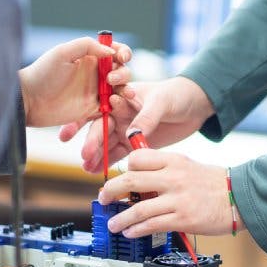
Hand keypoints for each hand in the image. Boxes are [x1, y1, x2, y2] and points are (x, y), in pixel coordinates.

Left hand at [19, 37, 134, 127]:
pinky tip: (116, 103)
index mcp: (90, 57)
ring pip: (120, 89)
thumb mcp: (63, 53)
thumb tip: (111, 51)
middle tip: (110, 78)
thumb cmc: (43, 73)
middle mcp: (95, 73)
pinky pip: (112, 106)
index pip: (114, 51)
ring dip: (125, 88)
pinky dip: (118, 104)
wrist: (30, 101)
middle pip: (121, 70)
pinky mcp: (93, 109)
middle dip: (123, 72)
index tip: (121, 57)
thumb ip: (87, 46)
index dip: (123, 52)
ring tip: (124, 92)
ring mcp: (95, 91)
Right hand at [68, 76, 214, 174]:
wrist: (195, 105)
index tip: (72, 133)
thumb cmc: (177, 95)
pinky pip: (118, 154)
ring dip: (96, 156)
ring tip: (87, 169)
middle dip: (91, 143)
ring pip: (106, 144)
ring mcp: (125, 130)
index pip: (98, 108)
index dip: (82, 121)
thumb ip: (146, 117)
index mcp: (121, 96)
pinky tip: (97, 172)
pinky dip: (108, 163)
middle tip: (86, 156)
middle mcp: (119, 114)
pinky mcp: (134, 144)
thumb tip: (131, 134)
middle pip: (100, 129)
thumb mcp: (161, 102)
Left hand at [97, 149, 242, 236]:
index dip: (124, 168)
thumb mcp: (188, 165)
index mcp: (174, 160)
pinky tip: (130, 232)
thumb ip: (164, 169)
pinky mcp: (183, 219)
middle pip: (131, 180)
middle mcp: (173, 177)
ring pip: (138, 208)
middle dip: (111, 191)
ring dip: (120, 218)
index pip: (138, 158)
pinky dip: (136, 229)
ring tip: (113, 224)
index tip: (119, 179)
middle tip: (103, 199)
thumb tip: (139, 180)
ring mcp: (178, 199)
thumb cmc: (215, 183)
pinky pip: (152, 225)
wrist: (240, 197)